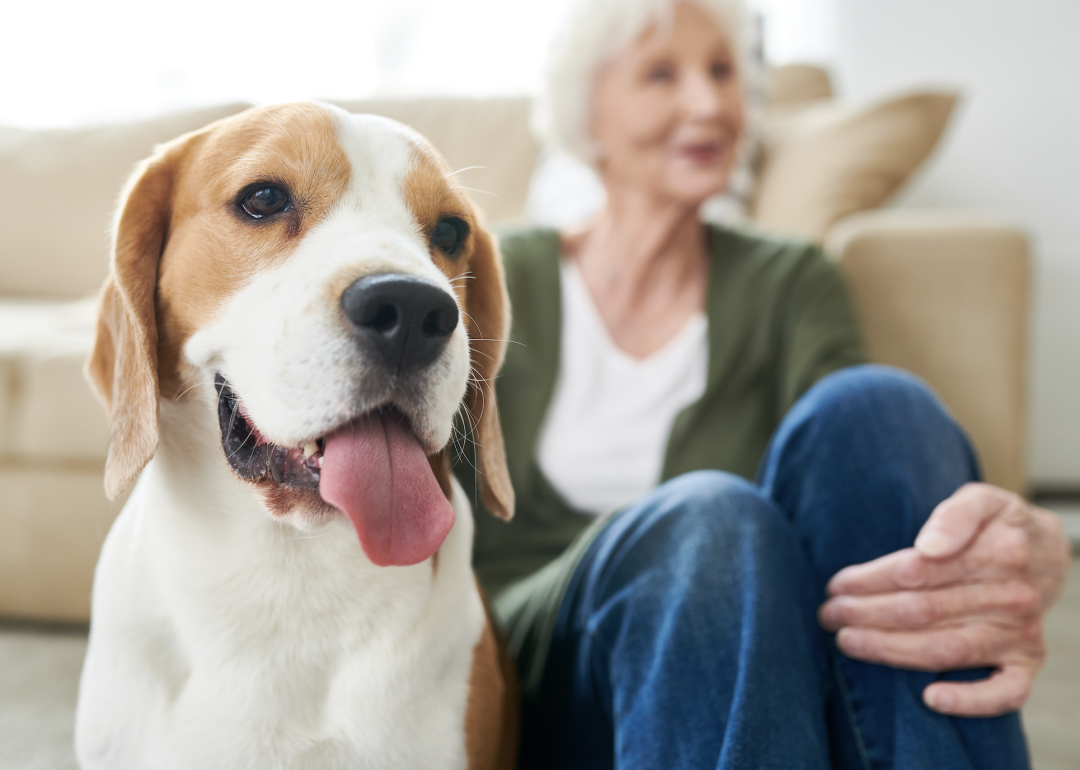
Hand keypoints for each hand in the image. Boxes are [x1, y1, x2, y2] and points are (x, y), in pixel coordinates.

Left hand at [818, 483, 1070, 716]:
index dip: (868, 581)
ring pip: (945, 650)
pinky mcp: (1028, 662)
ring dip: (890, 650)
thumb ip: (954, 515)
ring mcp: (1020, 634)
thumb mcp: (980, 500)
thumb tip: (929, 545)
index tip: (836, 584)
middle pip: (922, 612)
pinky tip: (929, 697)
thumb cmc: (999, 525)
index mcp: (997, 553)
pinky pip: (1005, 692)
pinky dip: (971, 701)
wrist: (1048, 553)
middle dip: (864, 615)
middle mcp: (1011, 597)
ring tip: (847, 643)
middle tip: (828, 615)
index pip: (916, 573)